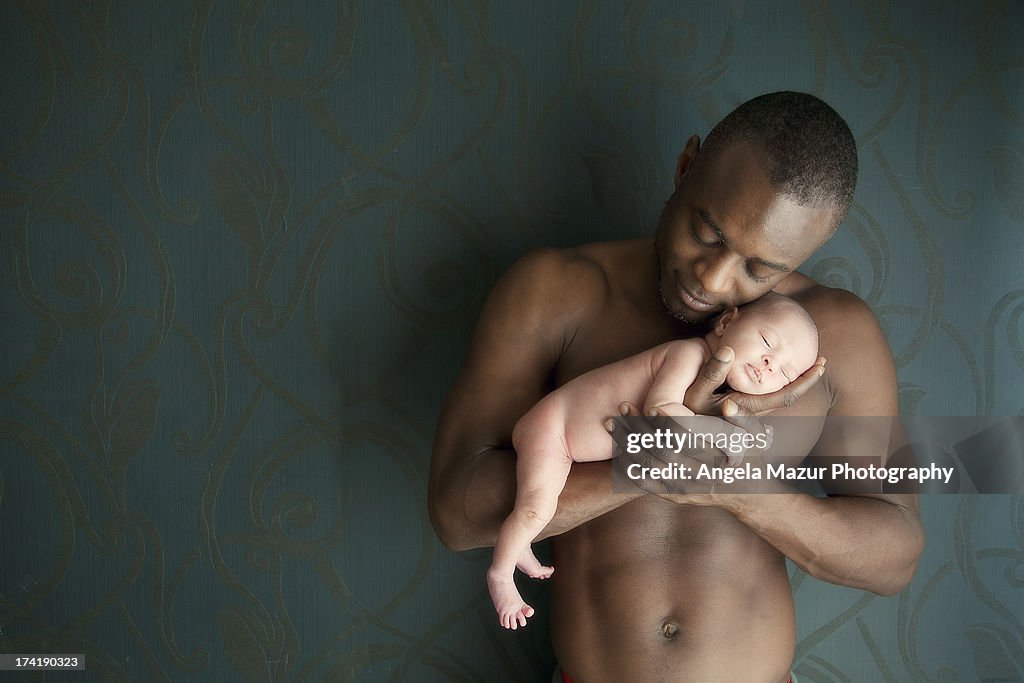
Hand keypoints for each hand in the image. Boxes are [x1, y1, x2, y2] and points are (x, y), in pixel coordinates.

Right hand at [684, 346, 825, 416]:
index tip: (822, 364)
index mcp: (745, 408)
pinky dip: (776, 392)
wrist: (675, 437)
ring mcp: (747, 421)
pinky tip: (779, 382)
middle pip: (786, 400)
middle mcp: (751, 417)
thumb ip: (712, 371)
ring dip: (792, 386)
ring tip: (807, 370)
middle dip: (804, 381)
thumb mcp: (696, 391)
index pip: (785, 396)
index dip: (805, 380)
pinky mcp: (741, 421)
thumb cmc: (683, 412)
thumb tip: (729, 350)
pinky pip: (765, 406)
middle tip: (820, 362)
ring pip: (776, 403)